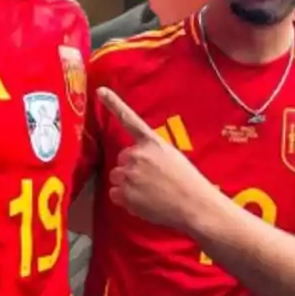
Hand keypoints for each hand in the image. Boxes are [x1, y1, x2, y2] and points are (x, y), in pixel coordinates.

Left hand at [97, 87, 215, 230]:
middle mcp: (137, 154)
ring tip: (148, 193)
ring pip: (117, 176)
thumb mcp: (172, 157)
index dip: (114, 103)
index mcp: (152, 142)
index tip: (99, 90)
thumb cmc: (188, 182)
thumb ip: (153, 152)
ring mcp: (129, 174)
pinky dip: (125, 200)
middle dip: (130, 168)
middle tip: (151, 180)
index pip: (130, 119)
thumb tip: (140, 160)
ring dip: (127, 184)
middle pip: (122, 159)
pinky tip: (142, 202)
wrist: (194, 205)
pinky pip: (115, 194)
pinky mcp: (124, 193)